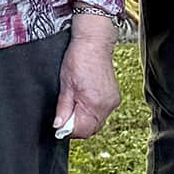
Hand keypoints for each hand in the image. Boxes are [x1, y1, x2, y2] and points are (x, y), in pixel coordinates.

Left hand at [53, 13, 121, 139]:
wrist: (94, 42)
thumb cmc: (78, 58)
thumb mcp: (65, 85)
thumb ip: (63, 108)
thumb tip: (59, 125)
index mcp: (94, 103)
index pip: (82, 130)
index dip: (68, 130)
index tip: (59, 125)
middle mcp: (106, 105)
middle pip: (91, 129)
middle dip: (76, 125)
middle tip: (64, 115)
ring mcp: (112, 101)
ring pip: (97, 122)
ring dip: (84, 119)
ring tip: (74, 104)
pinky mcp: (114, 97)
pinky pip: (102, 112)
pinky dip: (92, 111)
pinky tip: (84, 101)